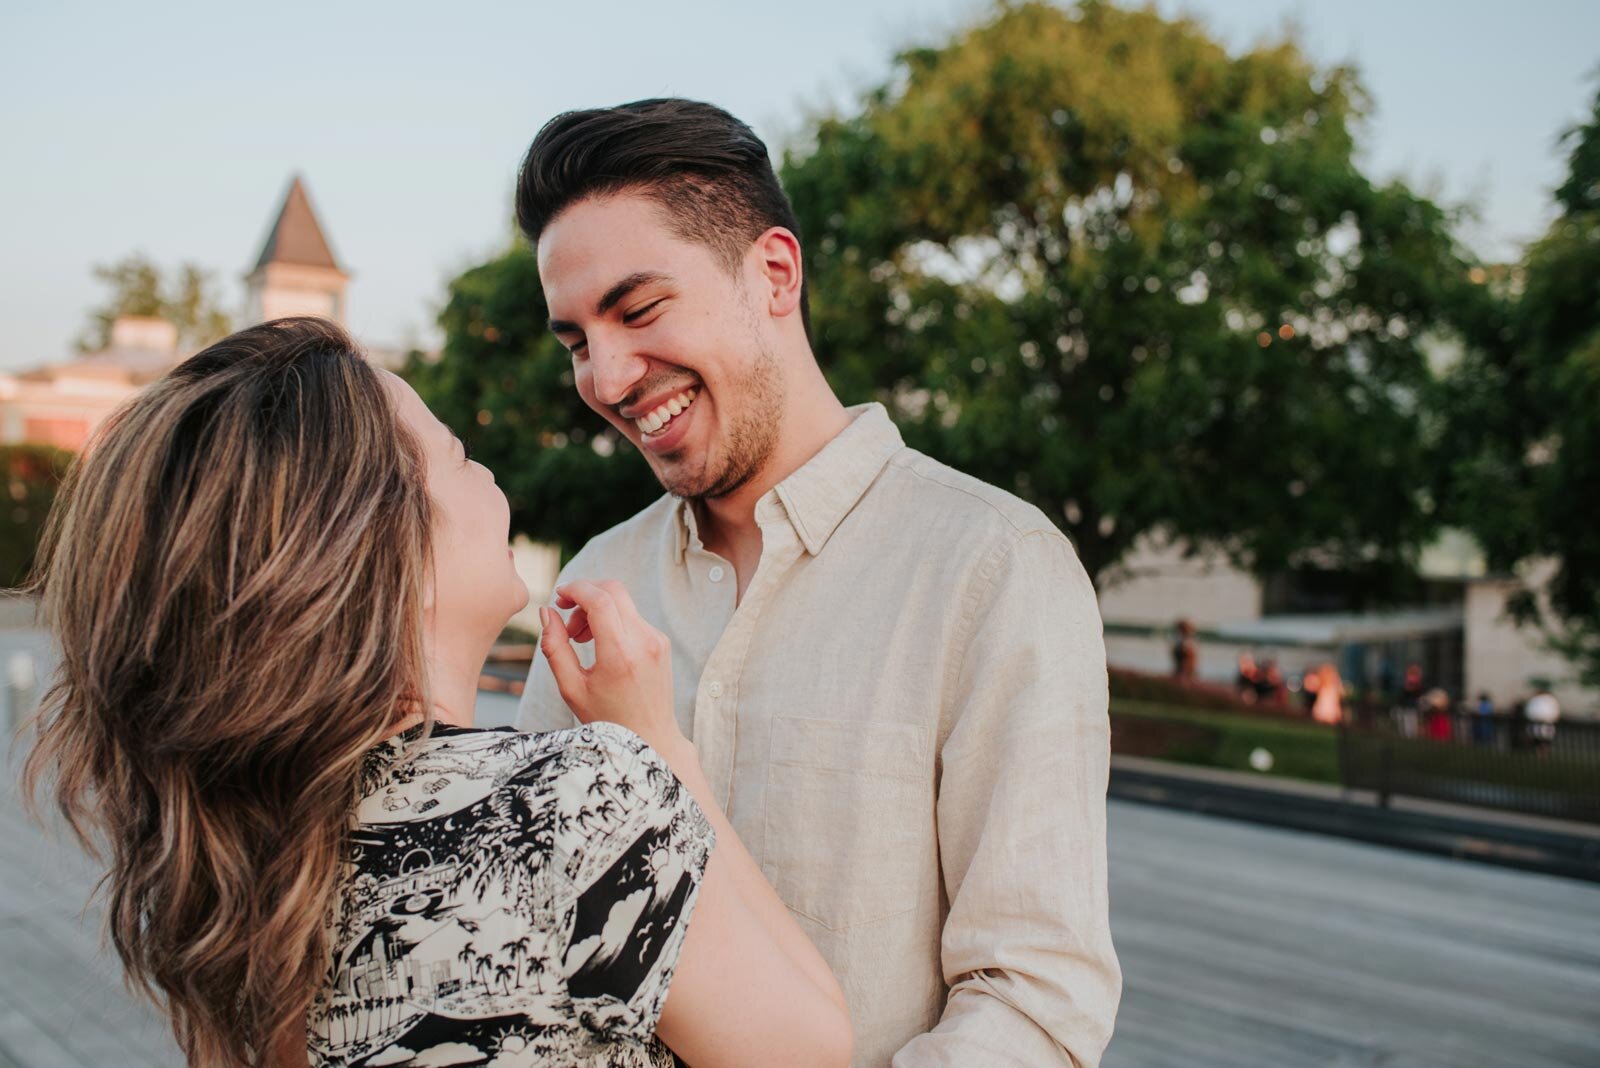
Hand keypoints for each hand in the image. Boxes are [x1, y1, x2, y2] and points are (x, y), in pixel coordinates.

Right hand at [539, 579, 683, 752]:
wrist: (652, 737)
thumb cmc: (608, 719)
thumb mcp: (572, 688)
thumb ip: (555, 648)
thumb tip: (546, 612)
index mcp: (620, 654)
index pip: (600, 599)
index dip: (575, 589)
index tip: (558, 598)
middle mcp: (644, 641)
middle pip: (613, 590)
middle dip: (584, 594)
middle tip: (567, 619)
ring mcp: (657, 640)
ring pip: (622, 602)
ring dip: (597, 608)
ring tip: (580, 638)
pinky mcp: (661, 642)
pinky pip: (632, 616)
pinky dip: (612, 619)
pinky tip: (600, 645)